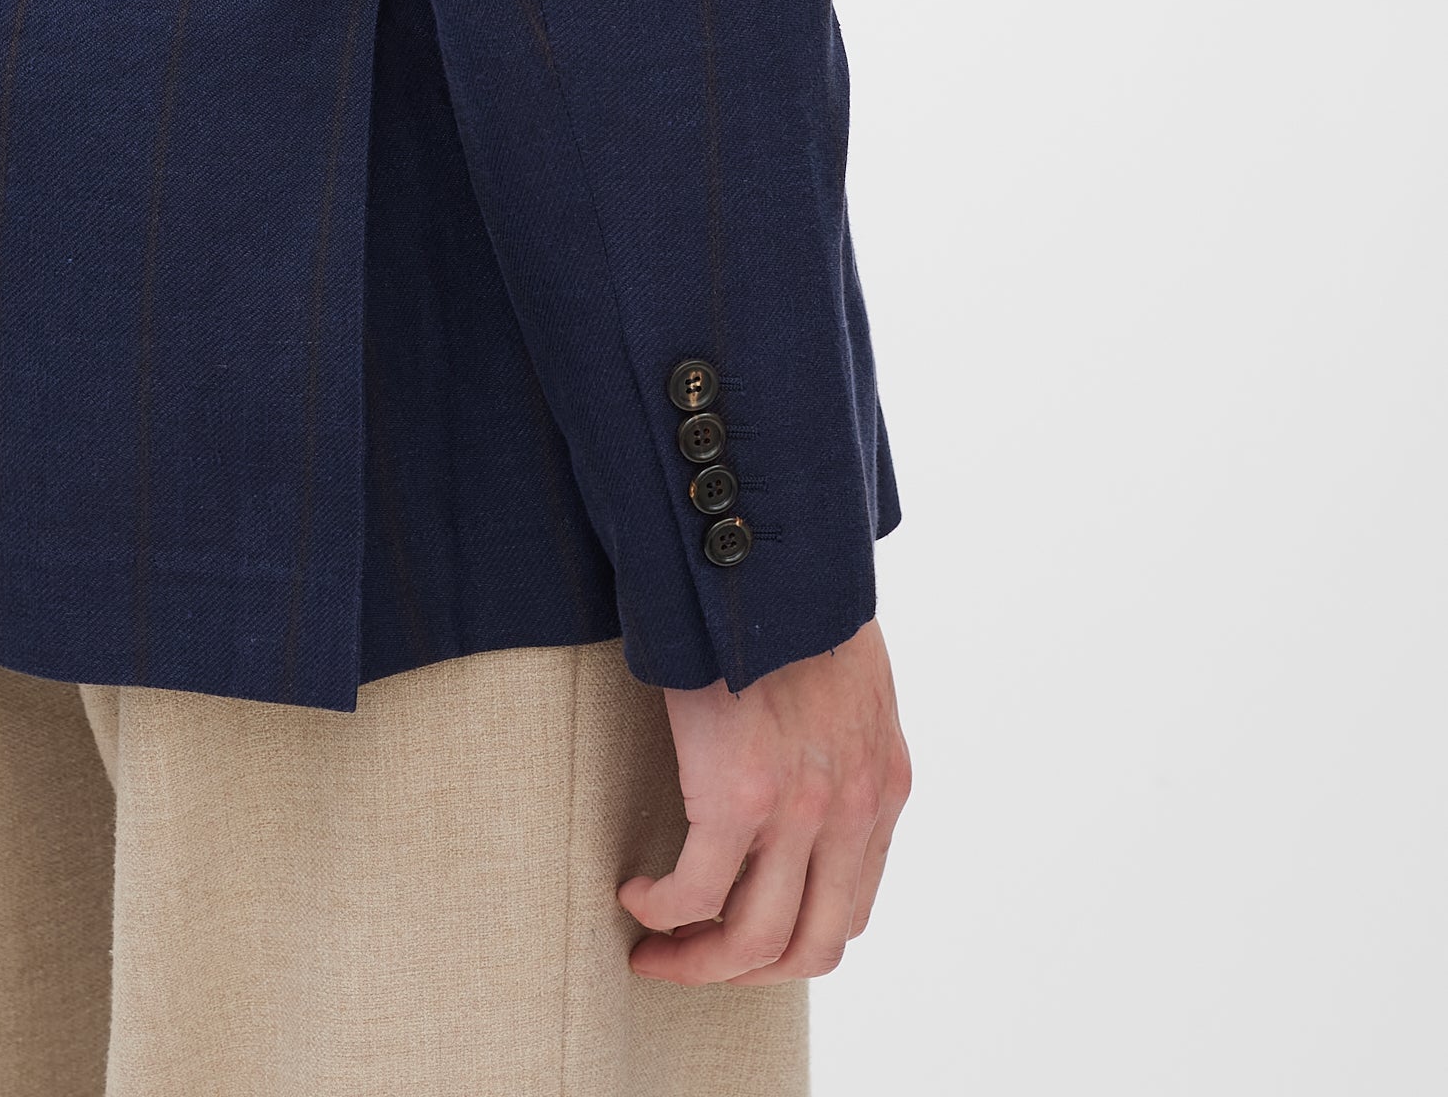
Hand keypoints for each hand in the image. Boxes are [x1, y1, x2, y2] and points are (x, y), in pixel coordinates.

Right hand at [620, 620, 907, 981]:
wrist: (768, 544)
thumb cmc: (794, 593)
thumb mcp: (850, 678)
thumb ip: (838, 738)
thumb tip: (797, 766)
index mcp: (881, 786)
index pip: (847, 909)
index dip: (788, 938)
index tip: (737, 932)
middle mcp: (851, 811)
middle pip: (809, 948)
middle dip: (744, 972)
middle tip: (691, 964)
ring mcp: (800, 810)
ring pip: (754, 941)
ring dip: (698, 961)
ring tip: (652, 950)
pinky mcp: (740, 795)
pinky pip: (696, 894)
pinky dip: (662, 909)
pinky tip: (636, 893)